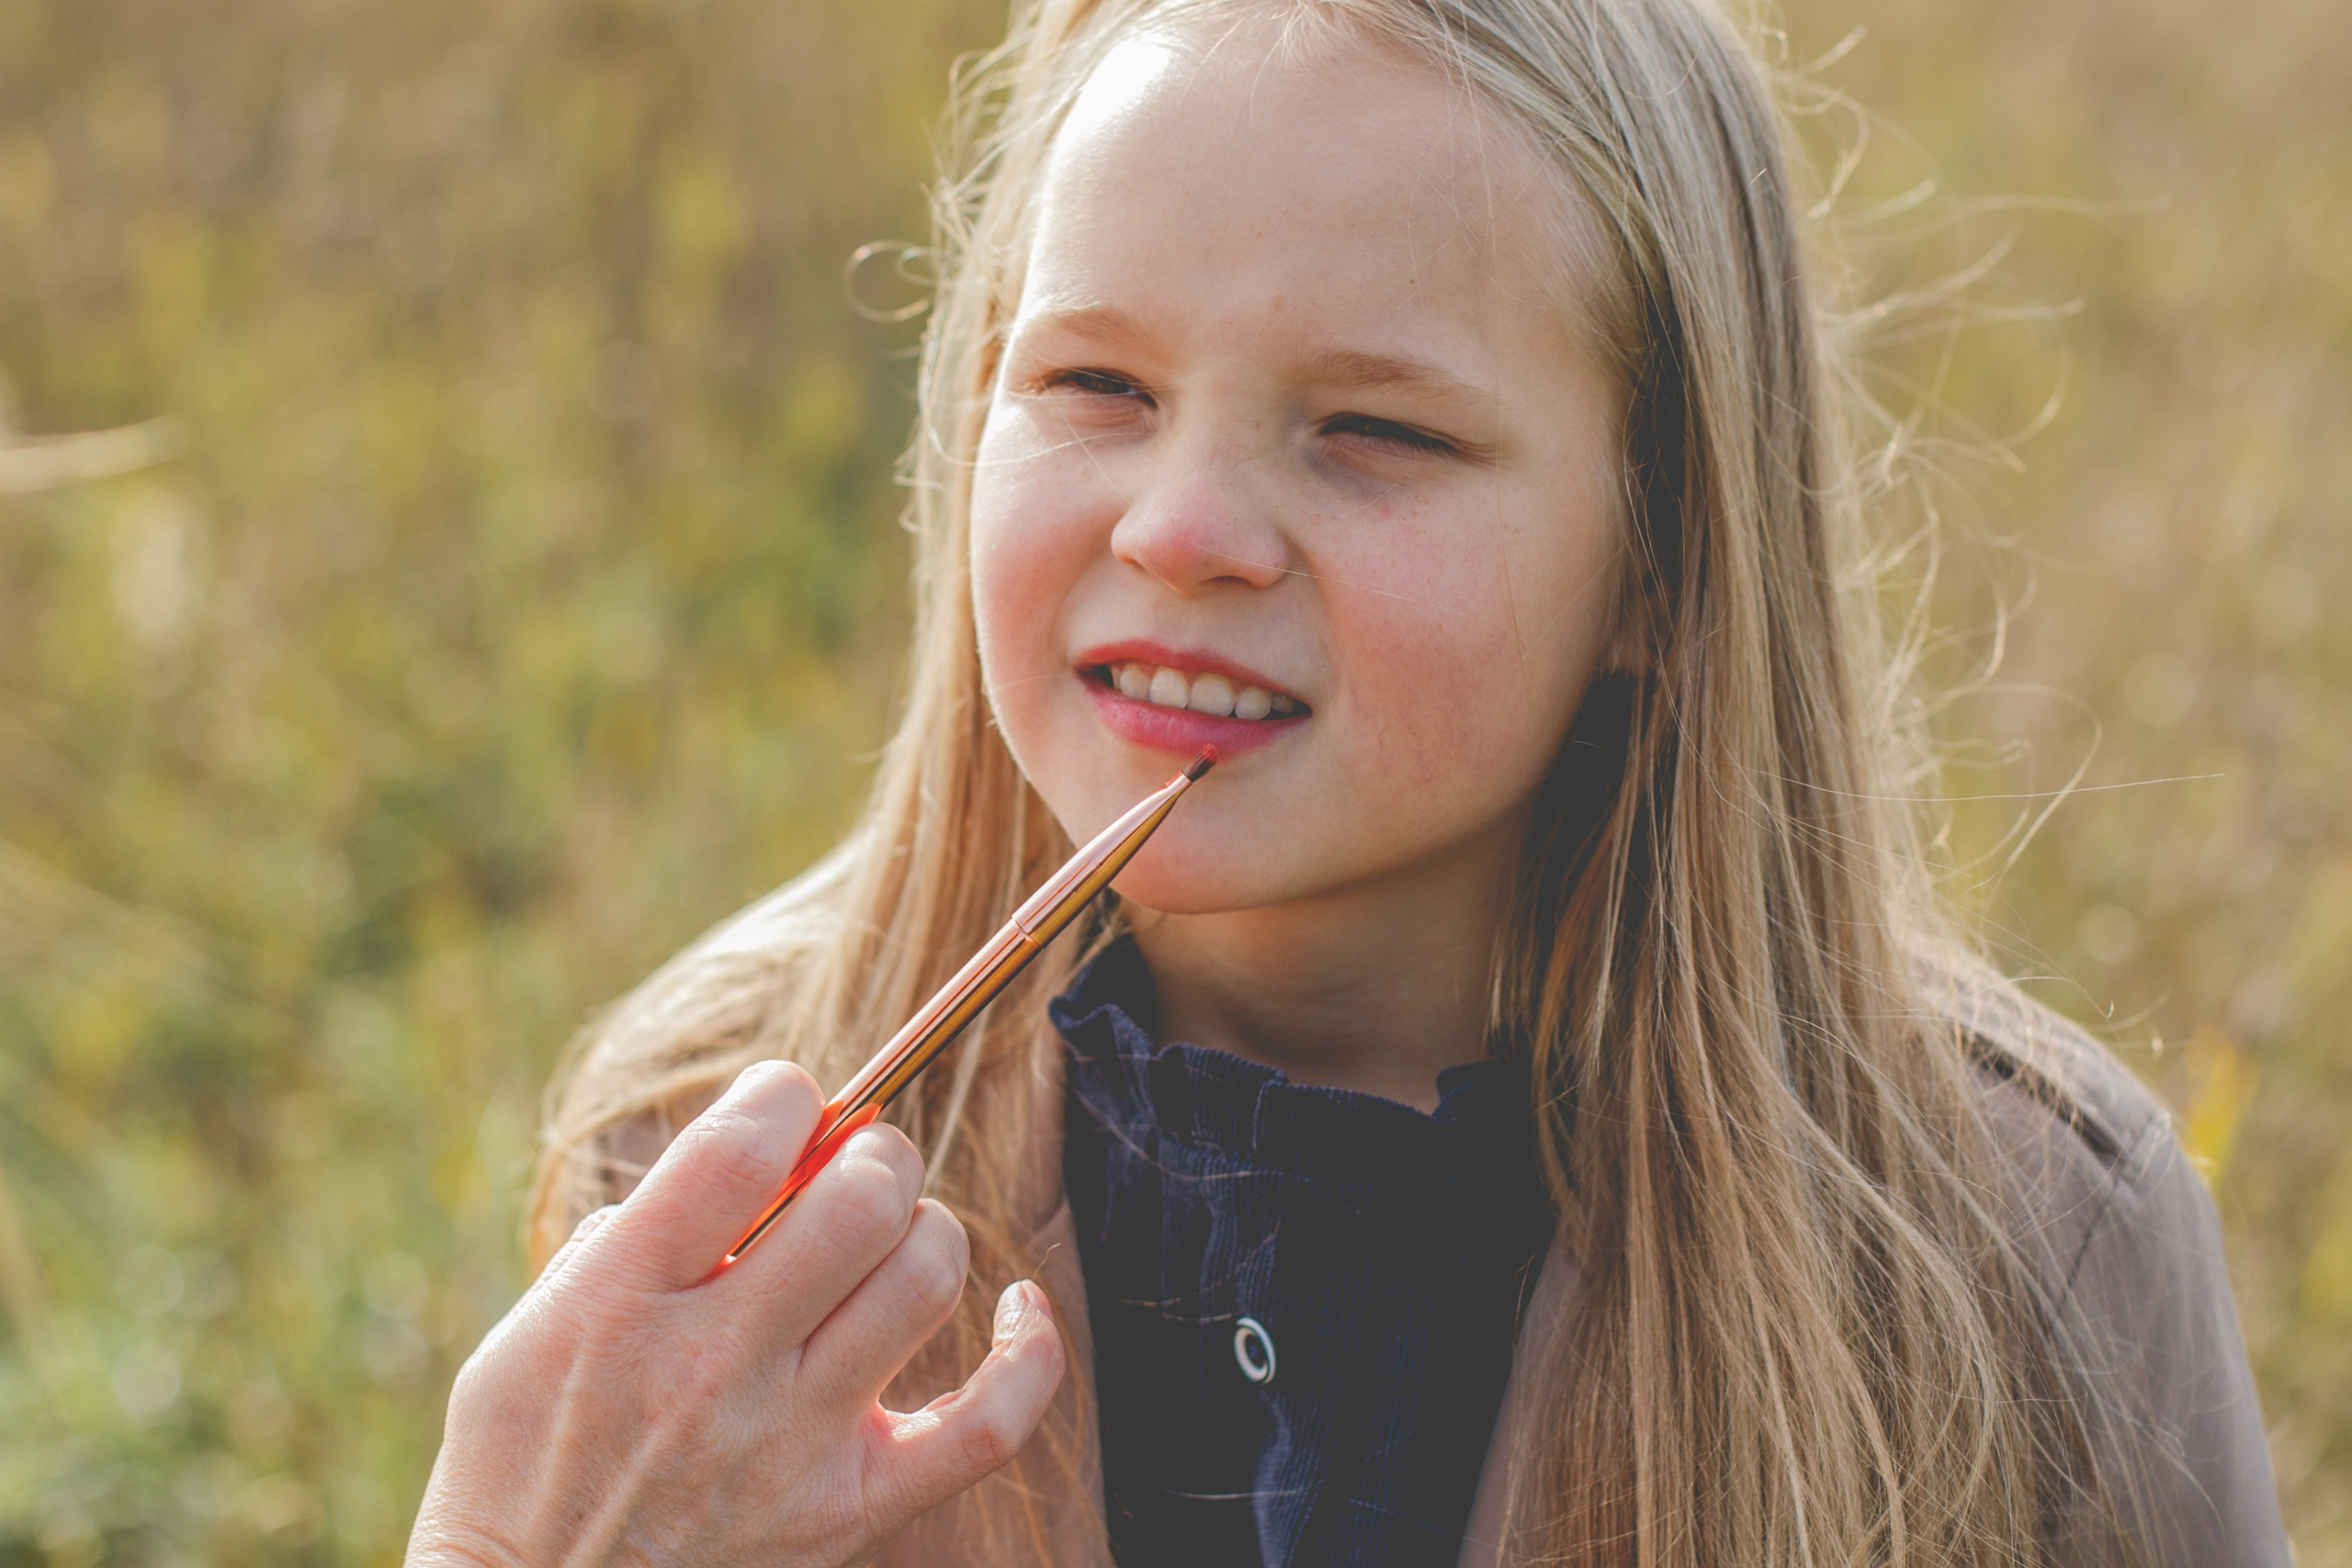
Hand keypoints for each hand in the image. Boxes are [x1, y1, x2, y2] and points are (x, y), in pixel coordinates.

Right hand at [407, 1060, 1064, 1566]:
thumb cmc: (523, 1467)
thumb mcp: (528, 1333)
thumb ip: (626, 1237)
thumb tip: (744, 1157)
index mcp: (622, 1302)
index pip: (738, 1150)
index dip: (783, 1094)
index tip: (787, 1102)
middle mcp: (713, 1366)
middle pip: (858, 1200)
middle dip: (872, 1152)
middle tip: (852, 1169)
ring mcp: (790, 1442)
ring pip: (924, 1280)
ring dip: (924, 1233)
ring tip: (890, 1243)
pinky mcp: (849, 1509)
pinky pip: (988, 1424)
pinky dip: (1028, 1353)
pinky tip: (1017, 1306)